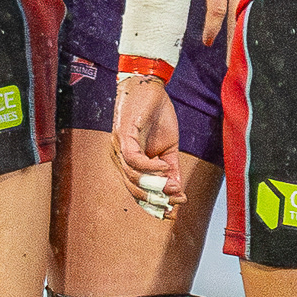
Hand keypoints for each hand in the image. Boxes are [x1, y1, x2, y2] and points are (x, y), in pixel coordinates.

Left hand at [110, 75, 184, 219]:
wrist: (150, 84)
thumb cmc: (156, 114)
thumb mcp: (168, 146)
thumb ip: (170, 167)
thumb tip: (177, 191)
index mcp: (128, 162)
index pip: (137, 190)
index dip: (153, 204)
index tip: (172, 212)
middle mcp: (118, 158)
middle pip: (133, 188)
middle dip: (155, 199)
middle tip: (176, 203)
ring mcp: (118, 147)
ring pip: (132, 177)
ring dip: (155, 184)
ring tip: (173, 186)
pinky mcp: (123, 135)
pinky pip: (133, 159)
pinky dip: (150, 167)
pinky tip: (165, 166)